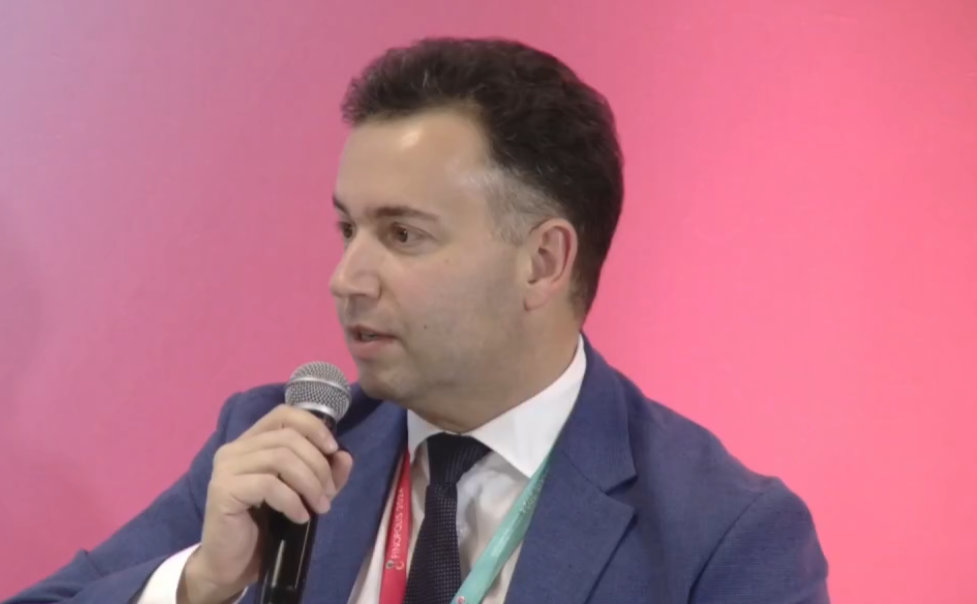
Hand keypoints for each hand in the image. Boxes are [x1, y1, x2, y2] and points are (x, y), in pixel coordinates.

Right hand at [177, 404, 353, 603]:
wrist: (233, 565)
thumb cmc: (266, 526)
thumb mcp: (304, 495)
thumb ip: (325, 474)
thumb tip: (344, 455)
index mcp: (251, 442)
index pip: (284, 414)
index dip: (313, 427)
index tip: (333, 450)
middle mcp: (234, 448)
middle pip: (288, 438)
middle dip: (317, 465)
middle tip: (329, 493)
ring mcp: (225, 468)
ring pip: (280, 458)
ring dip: (309, 483)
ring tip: (320, 507)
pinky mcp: (222, 490)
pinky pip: (269, 485)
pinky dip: (292, 501)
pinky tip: (301, 517)